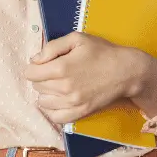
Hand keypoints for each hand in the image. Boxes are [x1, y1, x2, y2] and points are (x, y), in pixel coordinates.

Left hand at [23, 32, 156, 123]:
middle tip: (52, 71)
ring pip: (43, 102)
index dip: (33, 67)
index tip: (41, 64)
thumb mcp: (77, 39)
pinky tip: (57, 100)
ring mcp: (72, 103)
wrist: (126, 72)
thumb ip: (52, 47)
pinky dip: (51, 110)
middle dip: (40, 78)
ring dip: (45, 93)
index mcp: (62, 67)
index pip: (30, 73)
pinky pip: (55, 117)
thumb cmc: (102, 52)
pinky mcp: (80, 112)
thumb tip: (34, 60)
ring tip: (56, 85)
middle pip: (37, 87)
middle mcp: (64, 88)